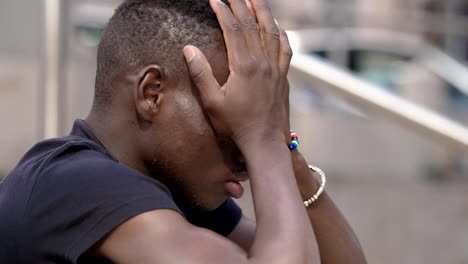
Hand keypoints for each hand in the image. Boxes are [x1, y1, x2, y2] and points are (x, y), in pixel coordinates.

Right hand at [183, 0, 292, 149]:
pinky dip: (281, 34)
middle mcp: (263, 63)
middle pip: (252, 25)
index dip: (223, 11)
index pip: (233, 29)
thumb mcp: (212, 102)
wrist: (265, 144)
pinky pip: (285, 49)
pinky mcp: (283, 77)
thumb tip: (188, 48)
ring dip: (263, 12)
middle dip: (242, 5)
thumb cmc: (236, 126)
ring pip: (271, 32)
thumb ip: (201, 73)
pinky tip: (277, 27)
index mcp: (244, 66)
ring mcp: (276, 69)